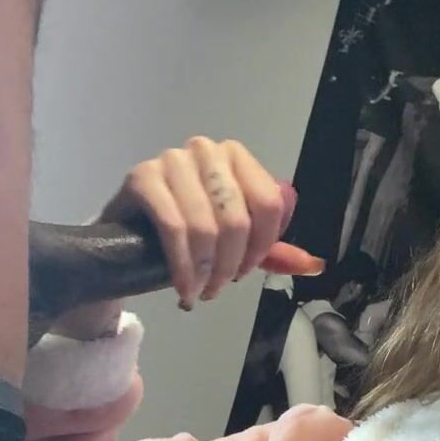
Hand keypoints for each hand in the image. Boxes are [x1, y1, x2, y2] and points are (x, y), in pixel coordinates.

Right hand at [101, 137, 323, 310]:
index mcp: (236, 156)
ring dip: (204, 271)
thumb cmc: (183, 235)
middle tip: (215, 289)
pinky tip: (182, 287)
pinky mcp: (142, 177)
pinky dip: (182, 266)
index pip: (269, 204)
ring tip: (198, 291)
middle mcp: (206, 149)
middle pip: (237, 219)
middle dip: (229, 266)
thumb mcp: (231, 242)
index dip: (261, 248)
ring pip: (206, 227)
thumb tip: (315, 266)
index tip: (244, 273)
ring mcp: (172, 159)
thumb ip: (269, 250)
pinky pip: (173, 228)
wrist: (124, 237)